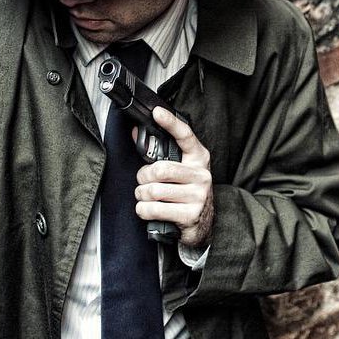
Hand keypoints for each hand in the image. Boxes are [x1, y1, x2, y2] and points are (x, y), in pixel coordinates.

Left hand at [133, 107, 213, 247]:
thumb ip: (160, 154)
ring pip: (153, 191)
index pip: (185, 136)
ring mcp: (198, 196)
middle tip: (143, 182)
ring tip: (146, 197)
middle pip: (160, 169)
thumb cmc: (186, 193)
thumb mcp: (180, 171)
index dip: (170, 123)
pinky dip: (144, 211)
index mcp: (199, 158)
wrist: (203, 226)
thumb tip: (136, 132)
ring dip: (141, 196)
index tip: (157, 112)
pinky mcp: (190, 215)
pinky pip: (154, 209)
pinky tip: (149, 210)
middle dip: (143, 177)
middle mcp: (201, 175)